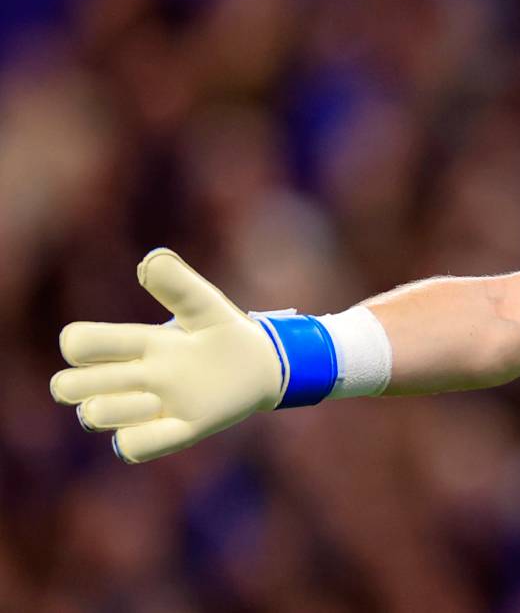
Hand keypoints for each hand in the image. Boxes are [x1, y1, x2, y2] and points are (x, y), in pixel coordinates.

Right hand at [50, 249, 282, 462]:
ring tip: (159, 397)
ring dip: (121, 407)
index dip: (82, 344)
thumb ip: (179, 284)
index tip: (128, 342)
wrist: (265, 365)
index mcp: (137, 344)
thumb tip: (149, 261)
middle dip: (87, 382)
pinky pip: (132, 447)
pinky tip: (172, 420)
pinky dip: (140, 439)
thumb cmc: (227, 333)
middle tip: (136, 372)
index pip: (77, 345)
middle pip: (67, 387)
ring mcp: (151, 408)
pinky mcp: (177, 433)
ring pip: (95, 416)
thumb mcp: (206, 306)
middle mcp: (134, 379)